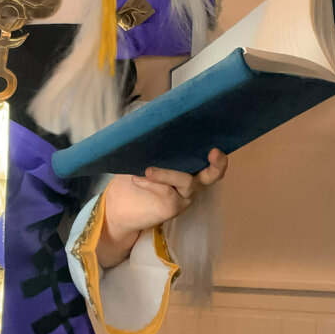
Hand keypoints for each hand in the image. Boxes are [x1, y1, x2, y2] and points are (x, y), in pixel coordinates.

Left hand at [104, 148, 228, 242]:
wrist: (116, 205)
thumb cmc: (132, 174)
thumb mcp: (141, 155)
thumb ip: (151, 143)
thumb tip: (149, 124)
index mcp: (188, 165)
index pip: (209, 160)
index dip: (218, 156)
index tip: (216, 148)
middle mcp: (192, 181)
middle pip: (213, 174)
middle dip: (218, 164)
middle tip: (215, 152)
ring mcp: (184, 196)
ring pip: (187, 182)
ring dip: (167, 174)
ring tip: (147, 170)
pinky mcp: (173, 208)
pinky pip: (168, 193)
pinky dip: (152, 184)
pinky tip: (137, 179)